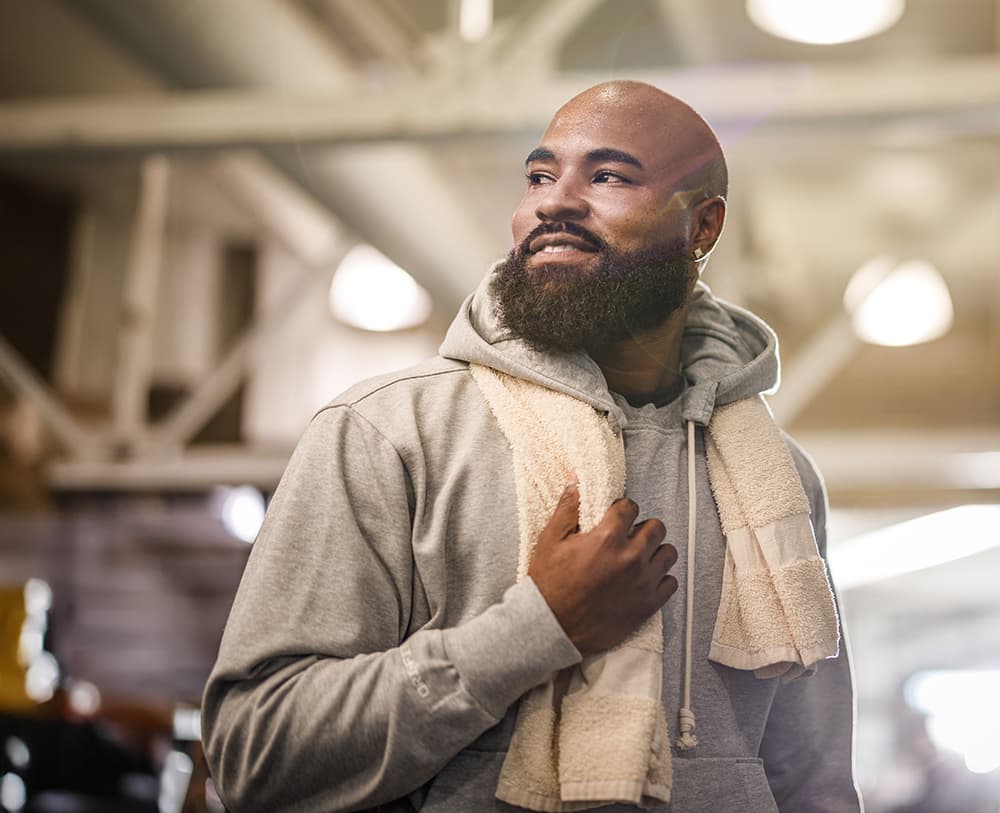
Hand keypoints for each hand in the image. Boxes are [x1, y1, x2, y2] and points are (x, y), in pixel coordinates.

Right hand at [527, 481, 678, 653]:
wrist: (551, 627)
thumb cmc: (548, 583)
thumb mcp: (551, 539)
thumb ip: (568, 507)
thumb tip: (577, 479)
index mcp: (607, 539)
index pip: (630, 507)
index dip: (622, 509)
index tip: (616, 517)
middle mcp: (630, 558)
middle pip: (656, 527)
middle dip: (643, 527)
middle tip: (629, 536)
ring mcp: (642, 583)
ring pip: (668, 553)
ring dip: (655, 551)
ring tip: (638, 557)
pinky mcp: (648, 605)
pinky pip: (671, 583)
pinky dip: (660, 579)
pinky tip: (643, 579)